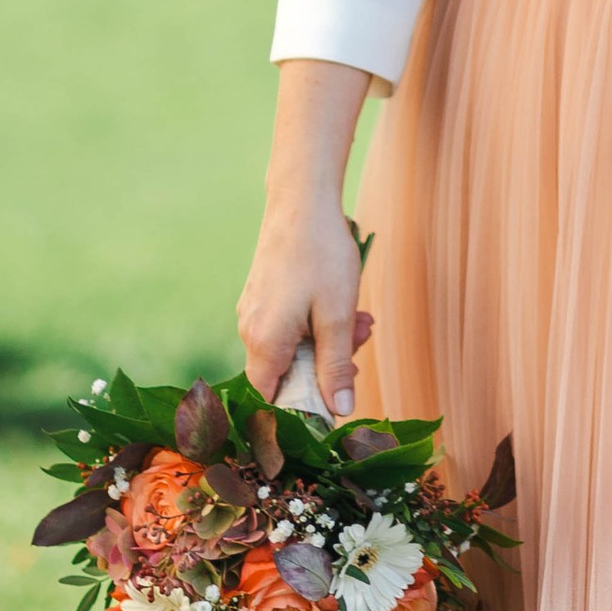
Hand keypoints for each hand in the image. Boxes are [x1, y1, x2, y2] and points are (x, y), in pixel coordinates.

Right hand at [238, 57, 381, 411]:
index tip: (337, 394)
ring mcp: (253, 311)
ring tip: (360, 317)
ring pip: (292, 346)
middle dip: (328, 364)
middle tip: (361, 339)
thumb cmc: (321, 256)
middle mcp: (249, 331)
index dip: (304, 408)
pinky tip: (343, 303)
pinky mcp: (262, 294)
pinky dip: (316, 321)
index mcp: (263, 344)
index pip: (272, 401)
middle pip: (287, 372)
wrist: (303, 199)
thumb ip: (335, 368)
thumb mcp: (336, 317)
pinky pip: (288, 324)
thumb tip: (338, 411)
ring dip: (328, 339)